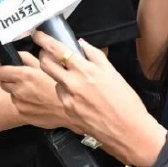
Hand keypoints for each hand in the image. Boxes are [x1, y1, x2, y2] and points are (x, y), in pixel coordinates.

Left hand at [0, 54, 71, 129]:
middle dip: (7, 79)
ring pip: (11, 94)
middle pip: (2, 83)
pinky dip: (23, 102)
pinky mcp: (23, 114)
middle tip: (19, 78)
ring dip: (16, 91)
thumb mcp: (44, 66)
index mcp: (24, 75)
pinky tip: (36, 100)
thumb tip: (15, 55)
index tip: (3, 68)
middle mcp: (19, 90)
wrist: (68, 109)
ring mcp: (20, 104)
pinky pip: (18, 105)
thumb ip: (26, 58)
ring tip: (31, 90)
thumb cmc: (59, 84)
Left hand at [32, 31, 165, 166]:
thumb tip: (81, 44)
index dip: (44, 40)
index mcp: (84, 70)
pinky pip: (62, 96)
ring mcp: (68, 99)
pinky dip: (66, 92)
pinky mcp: (68, 112)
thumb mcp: (113, 73)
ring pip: (54, 81)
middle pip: (46, 64)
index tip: (38, 35)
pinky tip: (80, 97)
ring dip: (58, 77)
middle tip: (47, 54)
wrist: (128, 131)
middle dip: (43, 56)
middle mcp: (72, 83)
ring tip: (76, 81)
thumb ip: (95, 55)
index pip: (56, 50)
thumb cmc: (125, 102)